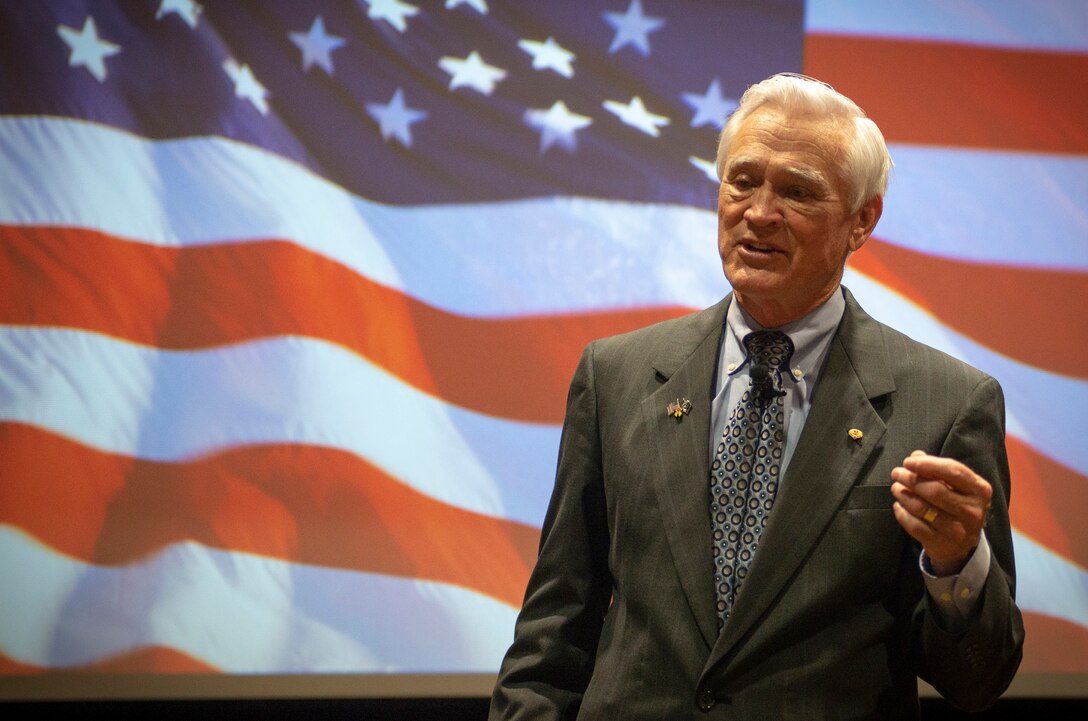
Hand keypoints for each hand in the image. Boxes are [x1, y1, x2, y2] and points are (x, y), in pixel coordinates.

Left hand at [890, 451, 992, 575]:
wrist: (962, 545)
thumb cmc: (957, 506)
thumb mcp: (955, 486)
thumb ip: (937, 469)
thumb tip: (916, 456)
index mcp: (979, 490)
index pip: (953, 471)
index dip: (928, 464)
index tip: (908, 462)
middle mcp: (972, 510)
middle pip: (935, 490)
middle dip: (911, 479)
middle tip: (897, 473)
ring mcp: (958, 529)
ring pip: (921, 508)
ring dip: (903, 495)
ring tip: (896, 488)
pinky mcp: (941, 543)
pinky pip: (914, 525)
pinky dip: (901, 513)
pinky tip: (898, 506)